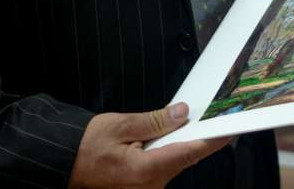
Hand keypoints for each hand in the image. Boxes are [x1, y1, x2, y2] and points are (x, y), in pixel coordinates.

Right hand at [69, 102, 230, 187]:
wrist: (63, 165)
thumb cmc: (85, 147)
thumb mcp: (120, 125)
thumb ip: (154, 120)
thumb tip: (181, 113)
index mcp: (146, 171)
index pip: (190, 152)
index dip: (213, 138)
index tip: (230, 127)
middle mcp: (151, 186)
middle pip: (184, 157)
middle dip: (191, 135)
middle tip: (198, 113)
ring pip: (174, 162)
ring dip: (175, 143)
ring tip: (168, 124)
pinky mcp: (144, 187)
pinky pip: (163, 167)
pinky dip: (165, 151)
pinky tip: (157, 139)